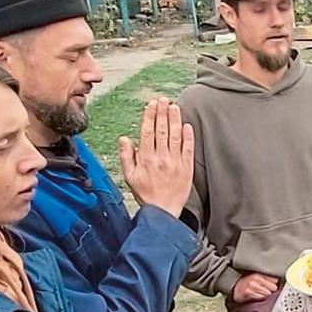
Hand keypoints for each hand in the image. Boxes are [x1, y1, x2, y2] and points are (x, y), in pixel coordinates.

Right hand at [118, 99, 194, 218]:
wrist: (163, 212)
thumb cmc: (146, 194)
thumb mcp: (129, 177)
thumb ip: (126, 156)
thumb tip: (124, 138)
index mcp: (146, 159)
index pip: (147, 132)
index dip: (150, 116)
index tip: (151, 104)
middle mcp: (161, 159)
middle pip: (161, 131)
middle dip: (162, 113)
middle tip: (163, 100)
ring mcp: (175, 163)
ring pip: (174, 136)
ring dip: (174, 120)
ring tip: (174, 107)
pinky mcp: (187, 168)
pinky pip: (188, 149)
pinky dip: (188, 136)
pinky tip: (186, 125)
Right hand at [231, 272, 279, 302]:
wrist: (235, 287)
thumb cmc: (247, 283)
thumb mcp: (257, 278)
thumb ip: (267, 279)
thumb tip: (278, 282)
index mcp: (260, 274)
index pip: (274, 279)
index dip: (276, 284)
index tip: (277, 286)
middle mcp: (256, 278)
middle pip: (273, 287)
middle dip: (272, 290)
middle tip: (270, 291)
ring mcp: (252, 285)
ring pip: (267, 293)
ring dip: (267, 295)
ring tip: (264, 294)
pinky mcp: (248, 292)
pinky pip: (260, 297)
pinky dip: (261, 298)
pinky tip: (259, 296)